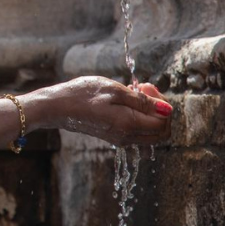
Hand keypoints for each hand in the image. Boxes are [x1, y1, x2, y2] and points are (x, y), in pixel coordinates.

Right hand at [32, 76, 171, 145]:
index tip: (146, 86)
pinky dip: (139, 117)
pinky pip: (138, 132)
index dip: (162, 103)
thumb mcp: (114, 90)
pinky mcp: (114, 136)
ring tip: (134, 93)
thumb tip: (168, 110)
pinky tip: (126, 102)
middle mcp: (127, 137)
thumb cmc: (82, 95)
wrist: (56, 107)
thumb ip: (143, 101)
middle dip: (160, 110)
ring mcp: (121, 139)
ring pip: (151, 132)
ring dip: (150, 113)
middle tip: (144, 89)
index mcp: (129, 125)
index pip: (164, 122)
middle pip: (161, 132)